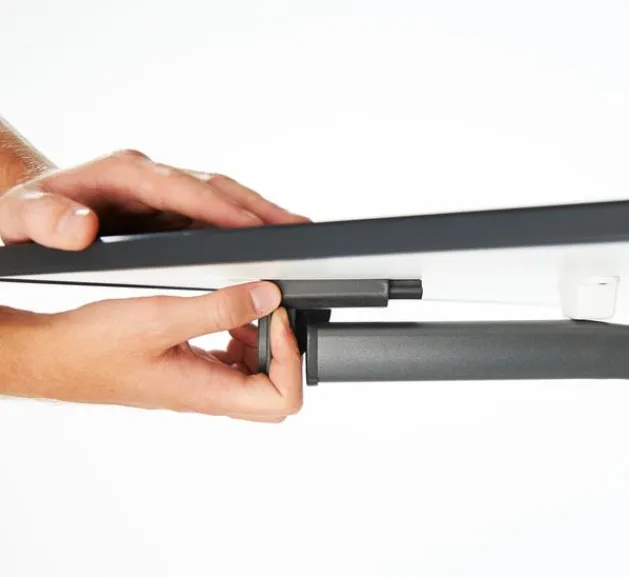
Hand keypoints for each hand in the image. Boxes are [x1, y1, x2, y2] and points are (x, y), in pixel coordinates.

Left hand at [0, 148, 307, 248]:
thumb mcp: (21, 218)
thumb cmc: (25, 214)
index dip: (222, 210)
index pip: (185, 189)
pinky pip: (216, 211)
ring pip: (224, 197)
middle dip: (260, 208)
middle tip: (298, 229)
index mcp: (124, 174)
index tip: (256, 230)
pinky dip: (245, 222)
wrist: (26, 207)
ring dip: (261, 213)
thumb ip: (47, 220)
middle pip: (217, 187)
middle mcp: (151, 175)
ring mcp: (164, 190)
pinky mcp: (171, 206)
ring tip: (297, 233)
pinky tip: (266, 240)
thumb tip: (82, 229)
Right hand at [0, 281, 301, 421]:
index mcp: (208, 392)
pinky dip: (237, 334)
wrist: (52, 356)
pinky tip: (221, 310)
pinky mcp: (188, 370)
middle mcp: (209, 394)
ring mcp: (200, 384)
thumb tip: (267, 296)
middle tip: (269, 312)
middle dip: (282, 350)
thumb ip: (219, 309)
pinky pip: (229, 360)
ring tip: (245, 305)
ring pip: (255, 375)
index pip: (282, 400)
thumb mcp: (161, 318)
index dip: (291, 359)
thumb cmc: (92, 348)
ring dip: (261, 339)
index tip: (278, 319)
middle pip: (275, 392)